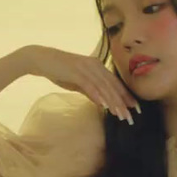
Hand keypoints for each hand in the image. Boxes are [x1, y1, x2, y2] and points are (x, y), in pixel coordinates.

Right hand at [23, 45, 139, 123]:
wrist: (41, 59)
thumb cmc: (60, 71)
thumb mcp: (79, 83)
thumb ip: (91, 90)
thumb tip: (103, 103)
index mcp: (98, 66)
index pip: (115, 83)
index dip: (125, 96)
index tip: (135, 108)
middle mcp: (95, 65)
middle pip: (112, 86)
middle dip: (122, 102)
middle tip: (130, 117)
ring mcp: (86, 67)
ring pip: (103, 87)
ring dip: (113, 102)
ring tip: (120, 115)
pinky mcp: (76, 71)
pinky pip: (90, 85)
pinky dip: (98, 95)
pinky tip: (104, 106)